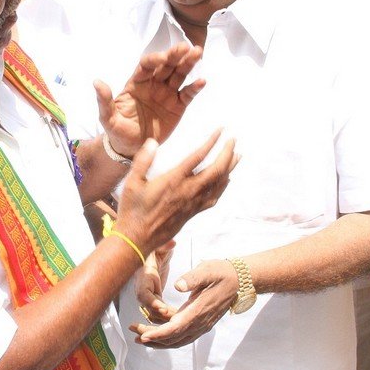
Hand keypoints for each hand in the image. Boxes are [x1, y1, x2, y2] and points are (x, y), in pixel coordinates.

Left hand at [95, 42, 204, 157]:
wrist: (131, 147)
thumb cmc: (117, 130)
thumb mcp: (107, 118)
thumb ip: (104, 101)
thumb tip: (96, 82)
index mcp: (137, 83)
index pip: (146, 66)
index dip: (154, 60)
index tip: (162, 58)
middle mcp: (154, 84)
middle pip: (166, 65)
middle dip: (175, 55)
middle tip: (186, 46)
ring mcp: (167, 93)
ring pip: (179, 74)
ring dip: (188, 63)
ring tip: (197, 52)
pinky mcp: (178, 106)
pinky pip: (187, 94)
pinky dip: (195, 88)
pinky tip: (202, 81)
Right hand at [115, 130, 237, 255]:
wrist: (137, 239)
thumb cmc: (133, 210)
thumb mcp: (132, 182)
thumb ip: (143, 160)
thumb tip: (153, 142)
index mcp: (174, 180)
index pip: (198, 157)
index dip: (212, 142)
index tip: (221, 131)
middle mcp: (187, 191)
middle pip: (216, 170)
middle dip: (227, 153)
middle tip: (233, 140)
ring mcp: (192, 203)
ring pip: (218, 184)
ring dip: (229, 168)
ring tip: (237, 156)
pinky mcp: (192, 213)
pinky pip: (213, 198)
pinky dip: (223, 187)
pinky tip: (226, 181)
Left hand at [130, 259, 237, 347]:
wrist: (241, 280)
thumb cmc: (222, 272)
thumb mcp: (208, 270)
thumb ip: (193, 278)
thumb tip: (178, 285)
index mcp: (199, 310)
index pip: (175, 328)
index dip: (158, 333)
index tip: (143, 334)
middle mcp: (200, 322)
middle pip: (173, 338)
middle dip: (152, 338)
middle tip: (134, 333)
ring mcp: (203, 325)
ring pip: (178, 341)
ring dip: (159, 342)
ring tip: (141, 339)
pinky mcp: (203, 324)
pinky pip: (184, 338)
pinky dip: (170, 340)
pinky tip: (160, 337)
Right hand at [134, 240, 175, 323]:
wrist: (155, 253)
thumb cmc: (157, 248)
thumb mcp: (161, 245)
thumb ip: (165, 245)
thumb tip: (171, 244)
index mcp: (144, 275)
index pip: (143, 293)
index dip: (151, 302)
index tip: (163, 308)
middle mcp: (143, 287)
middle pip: (148, 307)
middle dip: (160, 314)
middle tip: (175, 317)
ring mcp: (149, 294)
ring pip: (153, 312)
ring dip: (164, 318)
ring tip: (179, 320)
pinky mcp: (155, 297)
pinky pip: (158, 310)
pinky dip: (166, 316)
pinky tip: (179, 318)